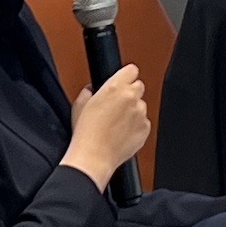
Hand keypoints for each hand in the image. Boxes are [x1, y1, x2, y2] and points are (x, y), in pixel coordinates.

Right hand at [61, 63, 147, 184]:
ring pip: (141, 106)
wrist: (94, 156)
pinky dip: (136, 126)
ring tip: (116, 124)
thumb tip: (91, 90)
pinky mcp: (145, 128)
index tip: (124, 80)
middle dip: (130, 93)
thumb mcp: (80, 106)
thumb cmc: (86, 134)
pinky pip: (144, 122)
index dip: (126, 76)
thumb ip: (88, 92)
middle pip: (139, 86)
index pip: (131, 70)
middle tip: (118, 105)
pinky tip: (121, 133)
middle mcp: (131, 98)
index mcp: (115, 87)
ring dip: (133, 111)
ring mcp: (140, 113)